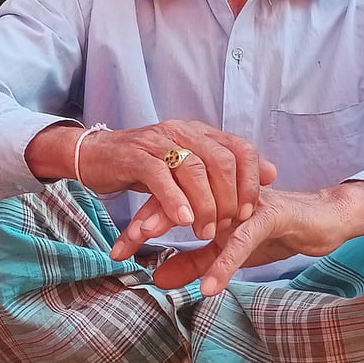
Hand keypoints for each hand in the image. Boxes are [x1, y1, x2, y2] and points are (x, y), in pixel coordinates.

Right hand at [72, 120, 277, 239]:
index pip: (240, 149)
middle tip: (226, 226)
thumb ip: (225, 170)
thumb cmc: (142, 167)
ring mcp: (157, 142)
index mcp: (199, 133)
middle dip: (229, 198)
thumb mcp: (187, 167)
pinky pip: (160, 177)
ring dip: (204, 204)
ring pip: (193, 169)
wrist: (92, 156)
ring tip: (204, 231)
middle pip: (221, 160)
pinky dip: (174, 200)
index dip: (250, 181)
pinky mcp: (134, 156)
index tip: (249, 210)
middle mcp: (182, 132)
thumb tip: (270, 173)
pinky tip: (181, 220)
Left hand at [110, 182, 363, 296]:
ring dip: (175, 234)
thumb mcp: (226, 250)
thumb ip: (192, 262)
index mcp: (210, 192)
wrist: (323, 221)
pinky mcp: (270, 214)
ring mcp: (246, 199)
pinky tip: (208, 287)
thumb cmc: (273, 231)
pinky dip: (223, 264)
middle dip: (144, 225)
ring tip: (148, 259)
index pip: (166, 201)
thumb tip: (156, 278)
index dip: (139, 224)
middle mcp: (223, 190)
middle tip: (118, 247)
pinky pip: (241, 240)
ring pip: (203, 213)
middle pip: (176, 200)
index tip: (115, 249)